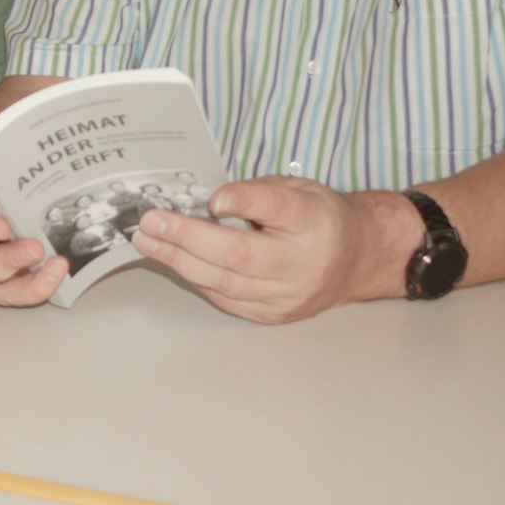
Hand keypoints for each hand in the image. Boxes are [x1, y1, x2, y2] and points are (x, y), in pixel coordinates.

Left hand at [131, 176, 391, 323]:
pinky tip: (173, 260)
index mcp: (314, 221)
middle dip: (188, 237)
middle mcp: (303, 263)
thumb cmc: (317, 217)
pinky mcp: (273, 315)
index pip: (278, 209)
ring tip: (148, 242)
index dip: (244, 202)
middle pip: (240, 253)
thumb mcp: (298, 189)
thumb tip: (207, 202)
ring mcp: (288, 295)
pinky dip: (196, 278)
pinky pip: (226, 299)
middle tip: (150, 222)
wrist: (356, 260)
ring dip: (179, 260)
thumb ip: (259, 193)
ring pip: (226, 282)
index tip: (213, 199)